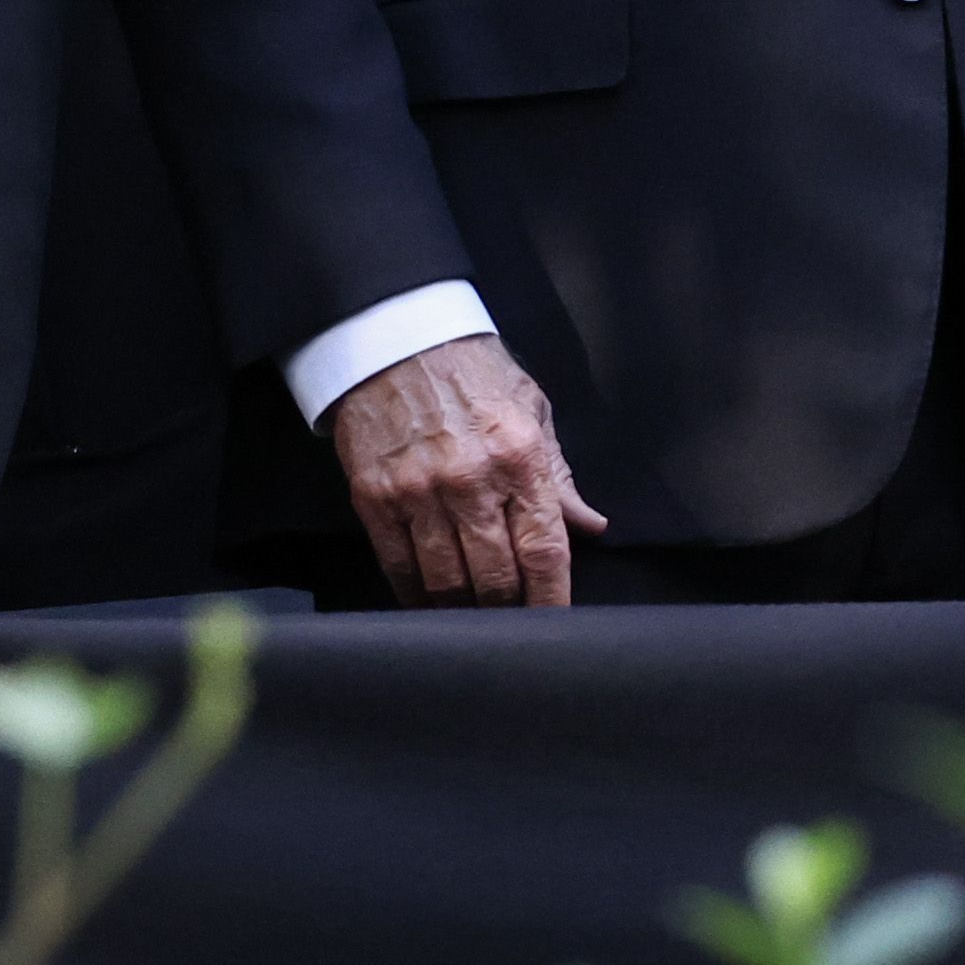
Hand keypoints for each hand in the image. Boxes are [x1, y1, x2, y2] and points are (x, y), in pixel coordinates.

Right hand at [326, 332, 609, 606]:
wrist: (394, 340)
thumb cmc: (471, 371)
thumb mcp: (531, 409)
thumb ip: (558, 473)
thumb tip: (590, 525)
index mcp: (518, 456)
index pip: (543, 547)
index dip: (552, 597)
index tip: (557, 624)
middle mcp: (470, 479)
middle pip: (495, 575)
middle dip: (509, 610)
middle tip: (514, 624)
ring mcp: (418, 492)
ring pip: (446, 580)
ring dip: (463, 610)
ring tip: (475, 619)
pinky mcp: (375, 498)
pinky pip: (399, 565)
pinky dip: (416, 593)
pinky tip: (429, 602)